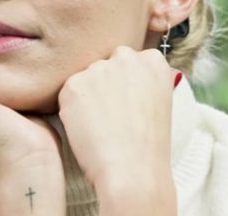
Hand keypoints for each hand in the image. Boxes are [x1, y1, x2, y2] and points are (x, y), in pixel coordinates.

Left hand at [57, 46, 178, 214]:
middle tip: (111, 116)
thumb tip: (124, 78)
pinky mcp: (73, 85)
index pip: (131, 61)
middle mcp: (125, 57)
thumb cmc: (148, 145)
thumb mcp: (159, 102)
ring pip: (86, 79)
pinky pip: (69, 94)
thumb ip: (142, 81)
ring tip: (101, 126)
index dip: (126, 85)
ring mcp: (98, 69)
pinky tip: (88, 130)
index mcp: (152, 60)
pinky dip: (72, 111)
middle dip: (105, 85)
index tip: (128, 103)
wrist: (132, 171)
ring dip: (88, 97)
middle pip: (106, 65)